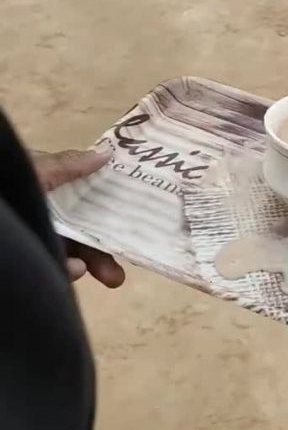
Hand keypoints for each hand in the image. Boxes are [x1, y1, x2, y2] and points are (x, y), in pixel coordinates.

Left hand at [32, 147, 124, 287]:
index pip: (83, 201)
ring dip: (87, 265)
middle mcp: (42, 214)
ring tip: (98, 273)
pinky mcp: (25, 256)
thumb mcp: (38, 171)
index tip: (132, 224)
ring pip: (68, 255)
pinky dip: (63, 270)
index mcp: (46, 189)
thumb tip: (107, 152)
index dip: (108, 212)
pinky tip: (70, 270)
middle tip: (118, 276)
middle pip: (79, 235)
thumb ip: (70, 166)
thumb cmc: (8, 186)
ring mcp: (32, 236)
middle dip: (101, 255)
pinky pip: (49, 266)